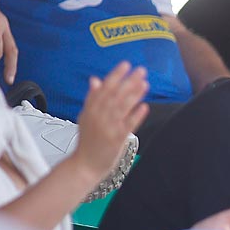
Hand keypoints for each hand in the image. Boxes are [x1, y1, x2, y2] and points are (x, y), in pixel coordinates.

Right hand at [70, 62, 148, 177]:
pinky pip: (127, 125)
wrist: (84, 165)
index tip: (125, 64)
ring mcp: (106, 128)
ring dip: (134, 94)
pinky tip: (144, 106)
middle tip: (140, 70)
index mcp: (90, 109)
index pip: (103, 88)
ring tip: (145, 83)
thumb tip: (95, 80)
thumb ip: (92, 98)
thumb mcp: (86, 116)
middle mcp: (97, 116)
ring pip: (121, 107)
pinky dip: (136, 115)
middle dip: (128, 81)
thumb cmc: (88, 140)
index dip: (115, 75)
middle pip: (114, 95)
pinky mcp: (115, 140)